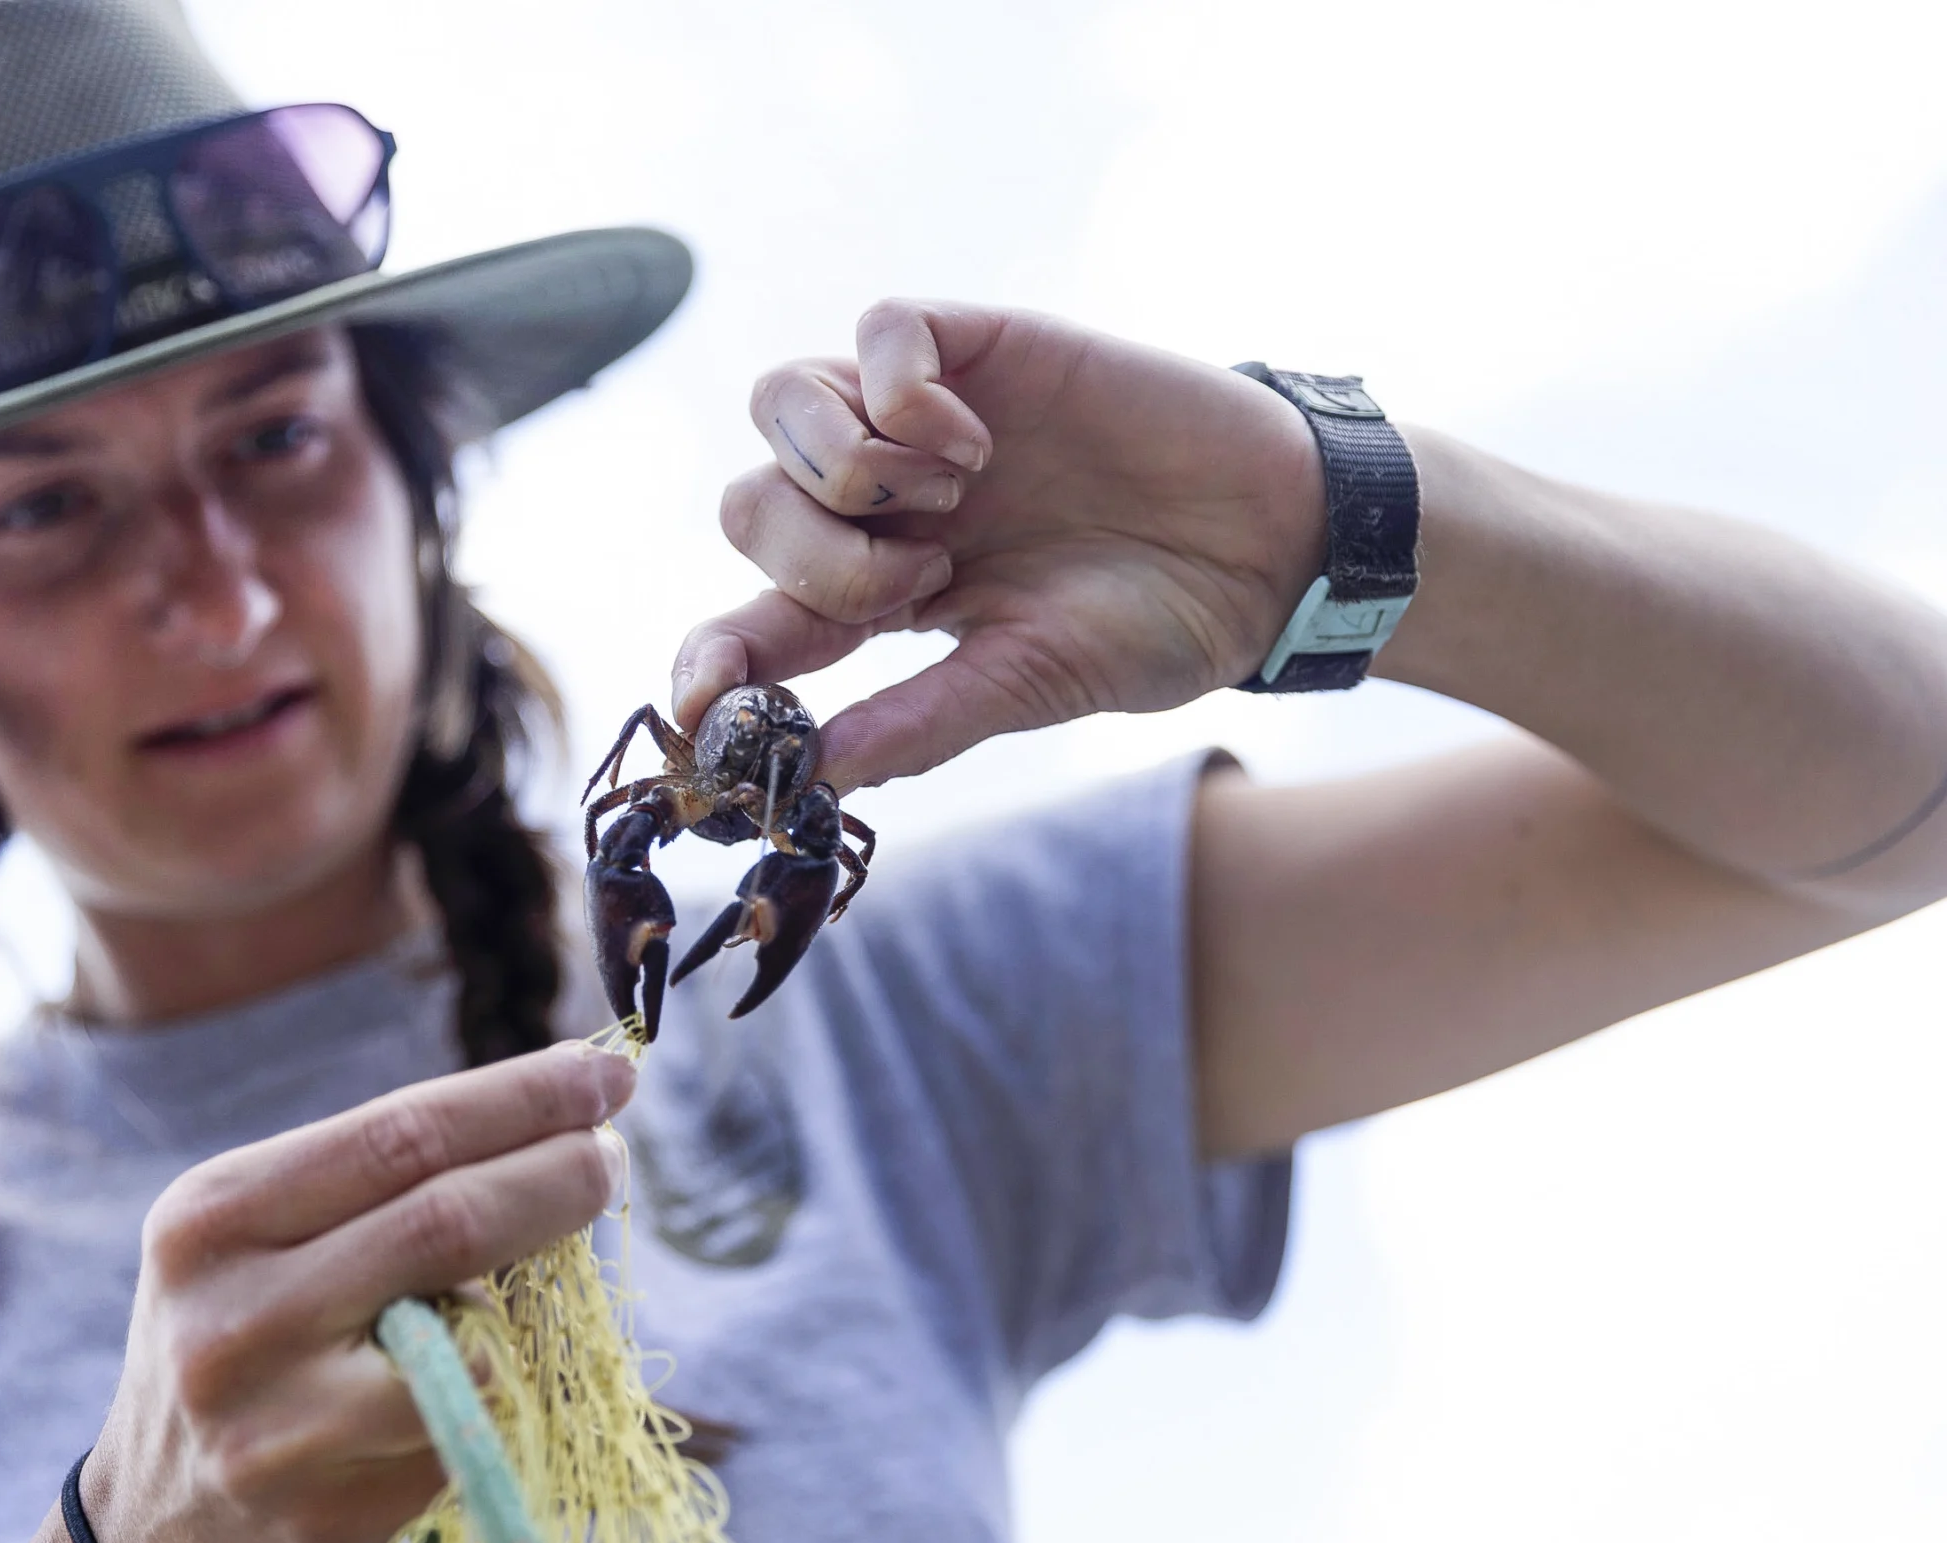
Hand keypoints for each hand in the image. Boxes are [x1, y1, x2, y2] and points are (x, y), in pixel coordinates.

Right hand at [75, 1043, 633, 1542]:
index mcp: (215, 1215)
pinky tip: (467, 1398)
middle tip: (615, 1155)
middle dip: (562, 1177)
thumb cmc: (251, 1348)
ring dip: (527, 1312)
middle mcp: (233, 1313)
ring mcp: (277, 1425)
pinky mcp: (326, 1514)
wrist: (161, 1536)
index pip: (402, 1132)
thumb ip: (385, 1189)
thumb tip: (563, 1121)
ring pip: (472, 1342)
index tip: (605, 1075)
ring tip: (525, 1295)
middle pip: (446, 1220)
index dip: (524, 1098)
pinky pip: (464, 1435)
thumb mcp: (266, 1244)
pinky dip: (492, 1402)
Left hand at [674, 300, 1330, 790]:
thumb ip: (922, 721)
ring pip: (783, 401)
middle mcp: (882, 505)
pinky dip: (899, 389)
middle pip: (749, 503)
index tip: (704, 700)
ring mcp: (923, 421)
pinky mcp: (979, 347)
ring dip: (841, 465)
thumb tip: (815, 777)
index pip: (753, 619)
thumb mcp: (1032, 687)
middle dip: (810, 558)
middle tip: (921, 587)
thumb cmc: (1157, 622)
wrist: (1275, 545)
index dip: (713, 656)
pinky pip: (877, 328)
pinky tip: (973, 443)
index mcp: (882, 597)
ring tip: (948, 499)